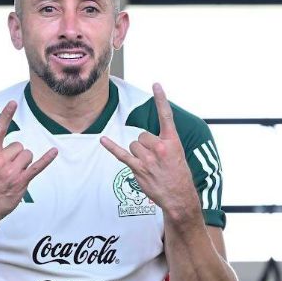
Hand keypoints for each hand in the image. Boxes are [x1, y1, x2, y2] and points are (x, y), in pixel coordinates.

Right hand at [0, 100, 57, 227]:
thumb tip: (15, 148)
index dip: (5, 115)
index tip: (12, 103)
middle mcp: (0, 160)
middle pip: (20, 145)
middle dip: (18, 155)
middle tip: (9, 168)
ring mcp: (11, 171)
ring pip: (28, 155)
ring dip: (25, 162)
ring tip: (15, 174)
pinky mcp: (21, 181)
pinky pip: (37, 166)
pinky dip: (47, 158)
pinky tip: (54, 152)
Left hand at [100, 84, 196, 215]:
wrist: (179, 196)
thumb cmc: (178, 175)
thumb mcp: (178, 154)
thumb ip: (165, 142)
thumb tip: (148, 138)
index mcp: (172, 141)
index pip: (166, 116)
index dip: (161, 99)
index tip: (155, 84)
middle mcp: (160, 147)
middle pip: (142, 135)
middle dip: (145, 145)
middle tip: (155, 159)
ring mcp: (148, 158)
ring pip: (134, 145)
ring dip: (138, 153)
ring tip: (149, 165)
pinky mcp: (138, 168)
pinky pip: (121, 154)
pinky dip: (111, 147)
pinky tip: (102, 140)